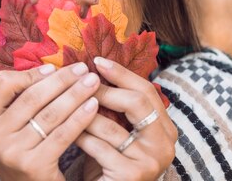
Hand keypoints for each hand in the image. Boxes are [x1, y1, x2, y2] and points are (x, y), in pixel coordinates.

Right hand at [0, 62, 100, 180]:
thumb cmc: (25, 151)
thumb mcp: (12, 127)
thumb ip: (21, 100)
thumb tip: (52, 68)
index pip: (3, 84)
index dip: (30, 74)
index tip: (54, 68)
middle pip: (31, 97)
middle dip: (61, 80)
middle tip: (82, 68)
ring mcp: (11, 152)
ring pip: (50, 114)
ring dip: (75, 94)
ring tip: (92, 83)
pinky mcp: (33, 165)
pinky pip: (62, 134)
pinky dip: (80, 117)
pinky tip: (93, 106)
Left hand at [75, 57, 177, 180]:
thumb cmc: (108, 163)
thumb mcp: (117, 131)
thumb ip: (115, 108)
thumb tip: (94, 69)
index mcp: (165, 129)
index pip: (147, 91)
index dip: (122, 74)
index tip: (97, 61)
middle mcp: (165, 144)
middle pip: (137, 102)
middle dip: (106, 90)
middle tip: (82, 82)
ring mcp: (150, 161)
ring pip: (111, 125)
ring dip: (84, 114)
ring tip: (66, 105)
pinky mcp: (132, 175)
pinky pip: (99, 146)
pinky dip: (80, 137)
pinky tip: (66, 132)